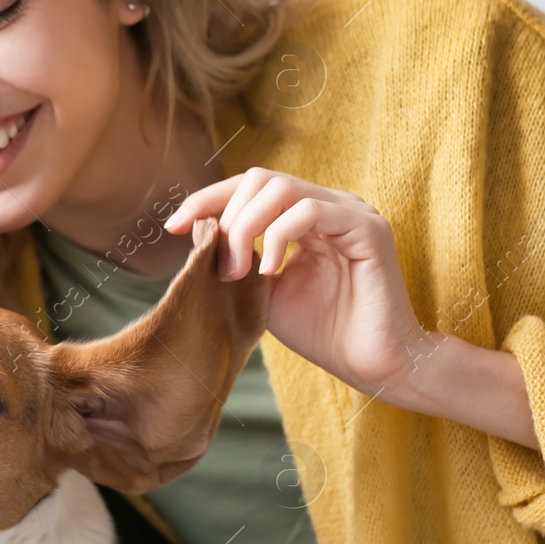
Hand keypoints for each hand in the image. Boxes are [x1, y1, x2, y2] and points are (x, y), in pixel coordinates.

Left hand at [163, 168, 426, 397]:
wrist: (372, 364)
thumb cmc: (323, 332)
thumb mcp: (262, 292)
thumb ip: (236, 258)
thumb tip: (196, 228)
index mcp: (306, 215)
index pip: (250, 187)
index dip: (207, 199)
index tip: (172, 226)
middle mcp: (329, 205)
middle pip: (261, 179)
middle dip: (227, 217)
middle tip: (220, 266)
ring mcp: (351, 212)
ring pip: (282, 189)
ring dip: (247, 227)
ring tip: (239, 271)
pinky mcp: (368, 229)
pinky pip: (311, 211)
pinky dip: (279, 237)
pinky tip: (270, 271)